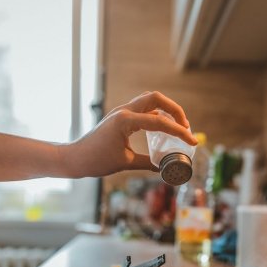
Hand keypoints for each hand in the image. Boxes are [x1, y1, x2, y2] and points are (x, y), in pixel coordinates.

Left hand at [64, 91, 197, 177]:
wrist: (75, 158)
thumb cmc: (96, 160)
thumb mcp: (125, 163)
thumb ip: (147, 163)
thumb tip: (164, 168)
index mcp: (125, 121)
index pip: (159, 121)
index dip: (179, 132)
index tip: (191, 141)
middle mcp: (124, 111)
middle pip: (157, 98)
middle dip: (175, 110)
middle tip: (185, 127)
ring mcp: (121, 112)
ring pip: (150, 100)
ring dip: (167, 110)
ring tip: (178, 126)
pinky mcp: (120, 117)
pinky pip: (143, 110)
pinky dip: (156, 115)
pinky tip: (163, 129)